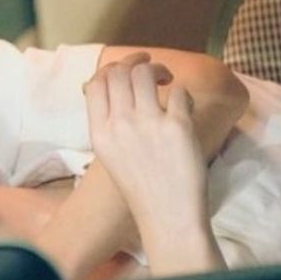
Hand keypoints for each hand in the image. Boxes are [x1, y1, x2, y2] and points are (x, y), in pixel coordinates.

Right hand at [84, 52, 203, 217]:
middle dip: (136, 63)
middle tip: (153, 73)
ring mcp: (149, 124)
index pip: (96, 83)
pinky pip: (179, 92)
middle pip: (120, 71)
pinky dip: (182, 95)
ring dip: (159, 70)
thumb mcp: (109, 154)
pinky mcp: (178, 127)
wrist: (167, 215)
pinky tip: (184, 109)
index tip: (126, 72)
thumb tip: (105, 85)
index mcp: (100, 133)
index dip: (111, 70)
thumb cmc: (140, 186)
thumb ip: (107, 122)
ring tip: (168, 82)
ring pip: (145, 73)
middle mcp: (120, 125)